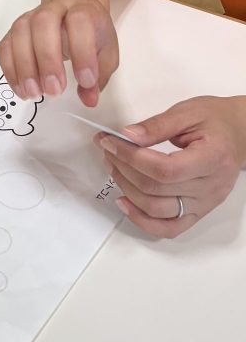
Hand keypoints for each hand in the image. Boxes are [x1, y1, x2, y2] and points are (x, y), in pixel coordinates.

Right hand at [0, 0, 118, 106]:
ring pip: (20, 33)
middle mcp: (54, 8)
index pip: (80, 21)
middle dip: (48, 59)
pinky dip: (11, 70)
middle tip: (55, 91)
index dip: (82, 51)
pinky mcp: (14, 31)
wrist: (72, 15)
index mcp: (83, 9)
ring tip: (34, 94)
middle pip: (43, 23)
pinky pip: (5, 47)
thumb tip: (89, 99)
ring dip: (25, 67)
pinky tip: (22, 90)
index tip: (86, 81)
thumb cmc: (91, 35)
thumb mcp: (105, 54)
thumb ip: (99, 75)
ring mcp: (30, 17)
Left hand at [98, 96, 245, 236]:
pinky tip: (124, 203)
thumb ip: (157, 125)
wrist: (239, 135)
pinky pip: (168, 228)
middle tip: (108, 151)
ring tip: (113, 168)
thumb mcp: (187, 112)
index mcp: (213, 158)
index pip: (164, 169)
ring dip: (127, 190)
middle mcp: (211, 187)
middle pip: (156, 189)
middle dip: (123, 169)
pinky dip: (142, 221)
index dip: (130, 158)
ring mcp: (205, 204)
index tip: (110, 142)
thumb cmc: (215, 122)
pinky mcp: (197, 213)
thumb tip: (127, 136)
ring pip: (157, 210)